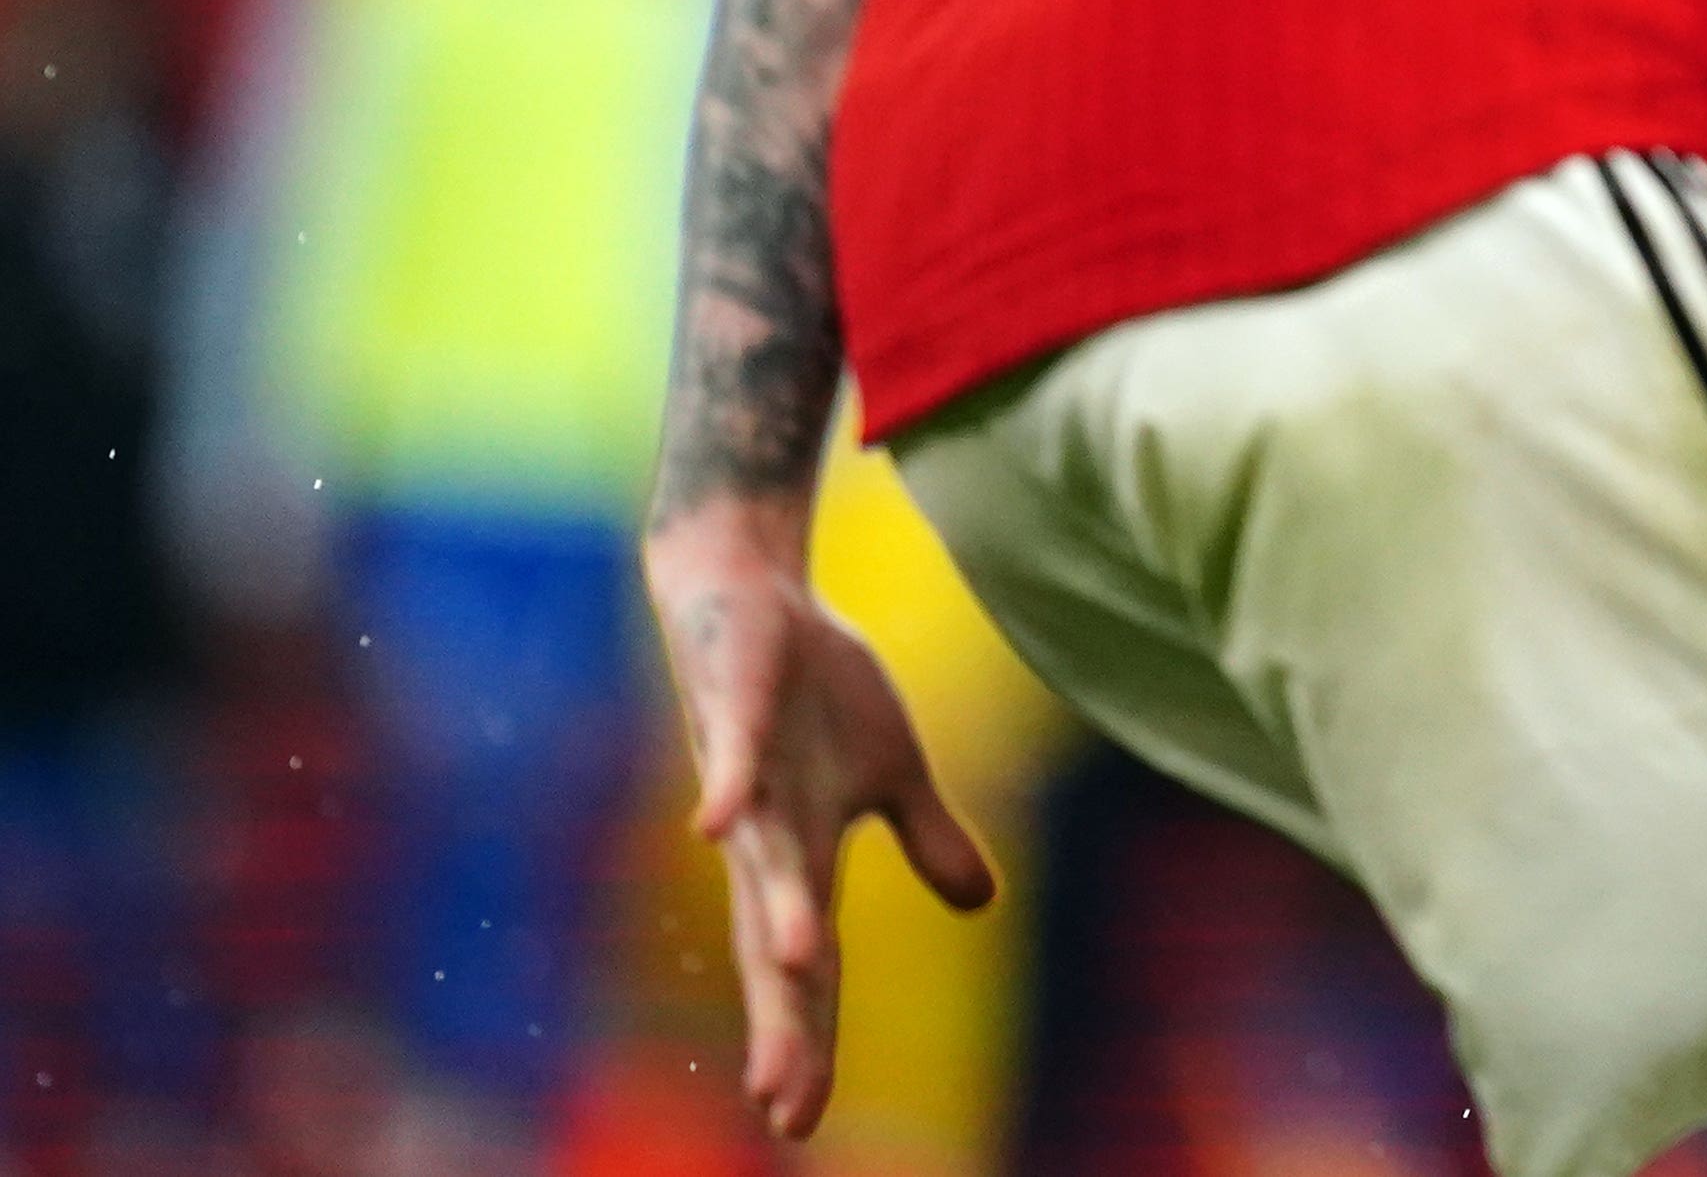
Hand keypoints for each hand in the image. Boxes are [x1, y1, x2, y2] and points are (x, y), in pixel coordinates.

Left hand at [645, 522, 997, 1136]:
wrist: (750, 595)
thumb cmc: (815, 689)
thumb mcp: (893, 767)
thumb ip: (926, 839)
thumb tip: (980, 907)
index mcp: (806, 854)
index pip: (808, 969)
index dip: (807, 1041)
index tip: (797, 1124)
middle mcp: (768, 831)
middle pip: (775, 939)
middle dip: (781, 1019)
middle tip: (779, 1100)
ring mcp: (749, 770)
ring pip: (763, 853)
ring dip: (776, 907)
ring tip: (793, 964)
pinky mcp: (741, 704)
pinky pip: (736, 749)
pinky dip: (730, 784)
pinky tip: (713, 825)